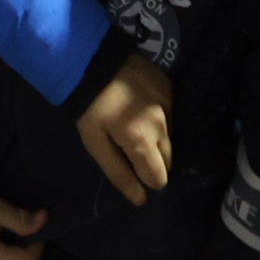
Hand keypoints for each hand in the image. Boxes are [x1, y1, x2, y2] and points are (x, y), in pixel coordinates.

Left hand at [74, 52, 172, 204]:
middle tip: (130, 147)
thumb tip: (141, 199)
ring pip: (169, 137)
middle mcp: (162, 124)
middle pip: (167, 159)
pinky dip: (158, 117)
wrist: (92, 59)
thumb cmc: (90, 107)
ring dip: (156, 138)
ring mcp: (168, 104)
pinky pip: (169, 114)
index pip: (159, 178)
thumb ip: (119, 173)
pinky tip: (140, 108)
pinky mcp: (168, 87)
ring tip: (134, 126)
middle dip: (152, 160)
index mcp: (142, 141)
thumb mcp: (96, 144)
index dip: (145, 179)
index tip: (130, 167)